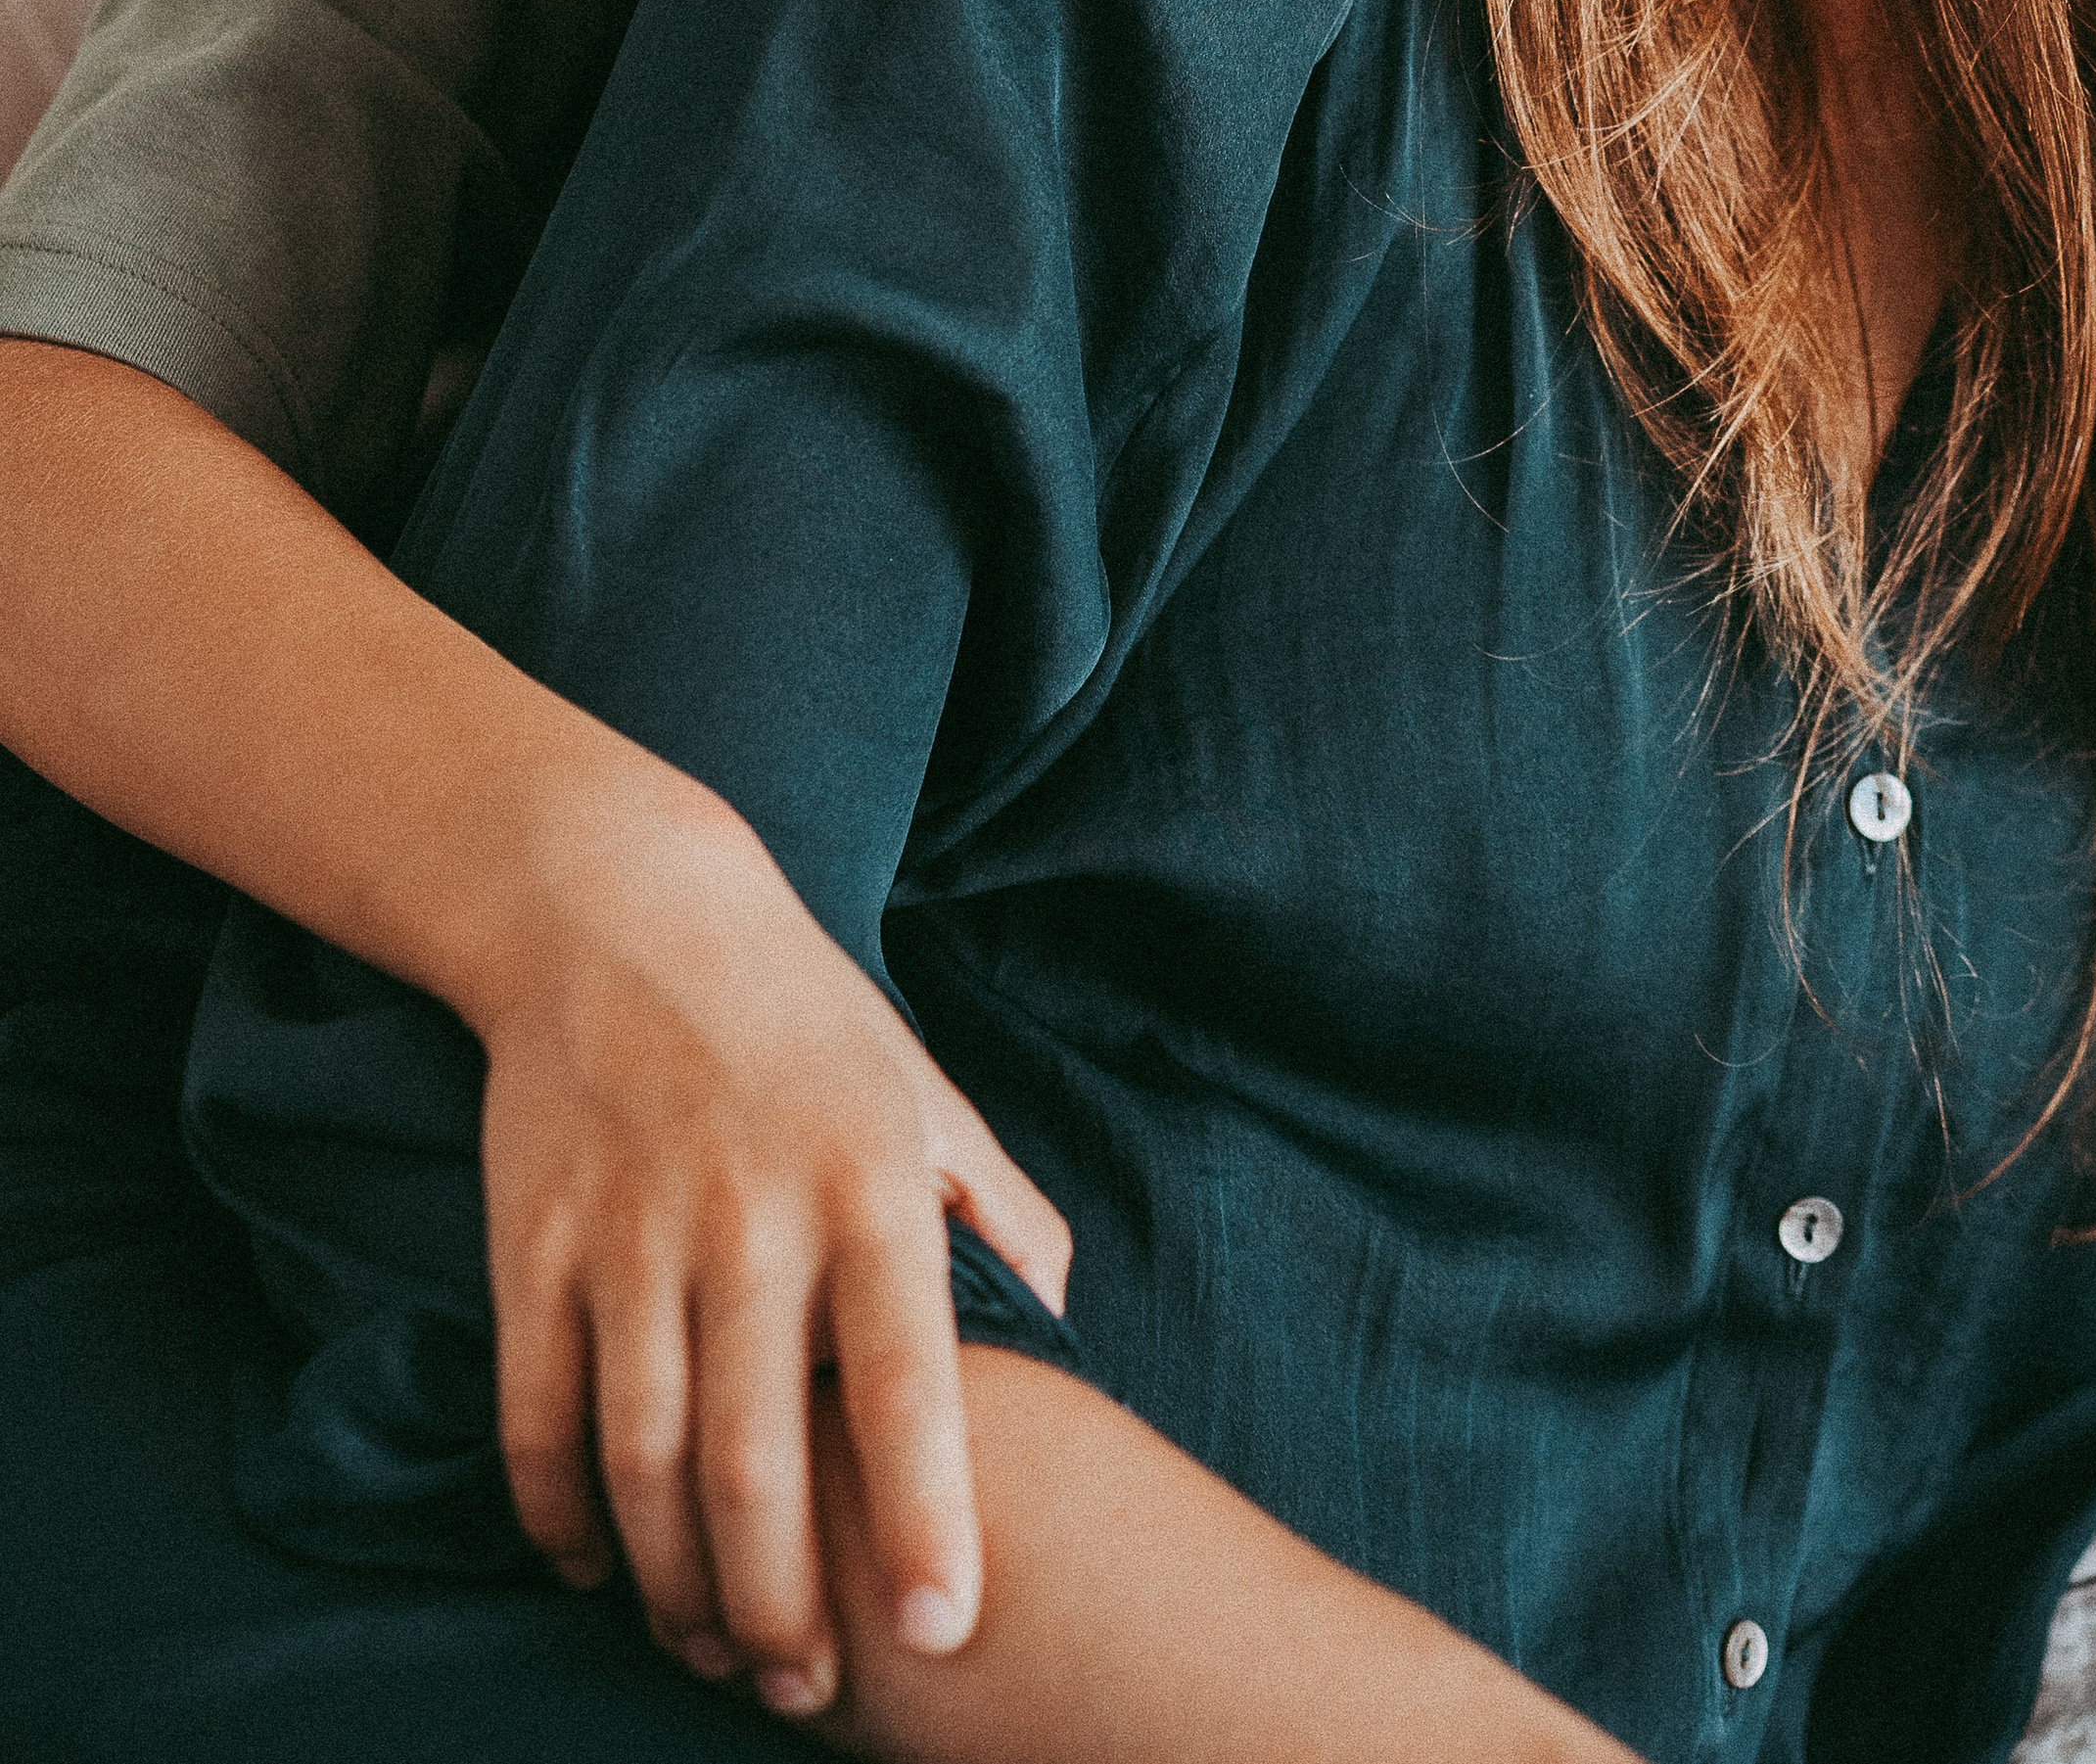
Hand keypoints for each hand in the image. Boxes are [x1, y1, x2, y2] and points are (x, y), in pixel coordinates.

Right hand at [472, 785, 1068, 1724]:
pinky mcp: (532, 1245)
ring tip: (712, 1653)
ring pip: (644, 1462)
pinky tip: (596, 1570)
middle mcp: (749, 1215)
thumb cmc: (802, 1019)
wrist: (619, 910)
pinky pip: (537, 1417)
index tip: (943, 1629)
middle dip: (784, 1605)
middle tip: (807, 1691)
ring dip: (677, 1585)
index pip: (906, 1380)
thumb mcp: (925, 1089)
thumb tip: (1063, 1336)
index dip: (926, 1516)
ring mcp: (630, 1234)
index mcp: (867, 1182)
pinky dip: (558, 1516)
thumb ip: (1001, 1212)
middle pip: (761, 1460)